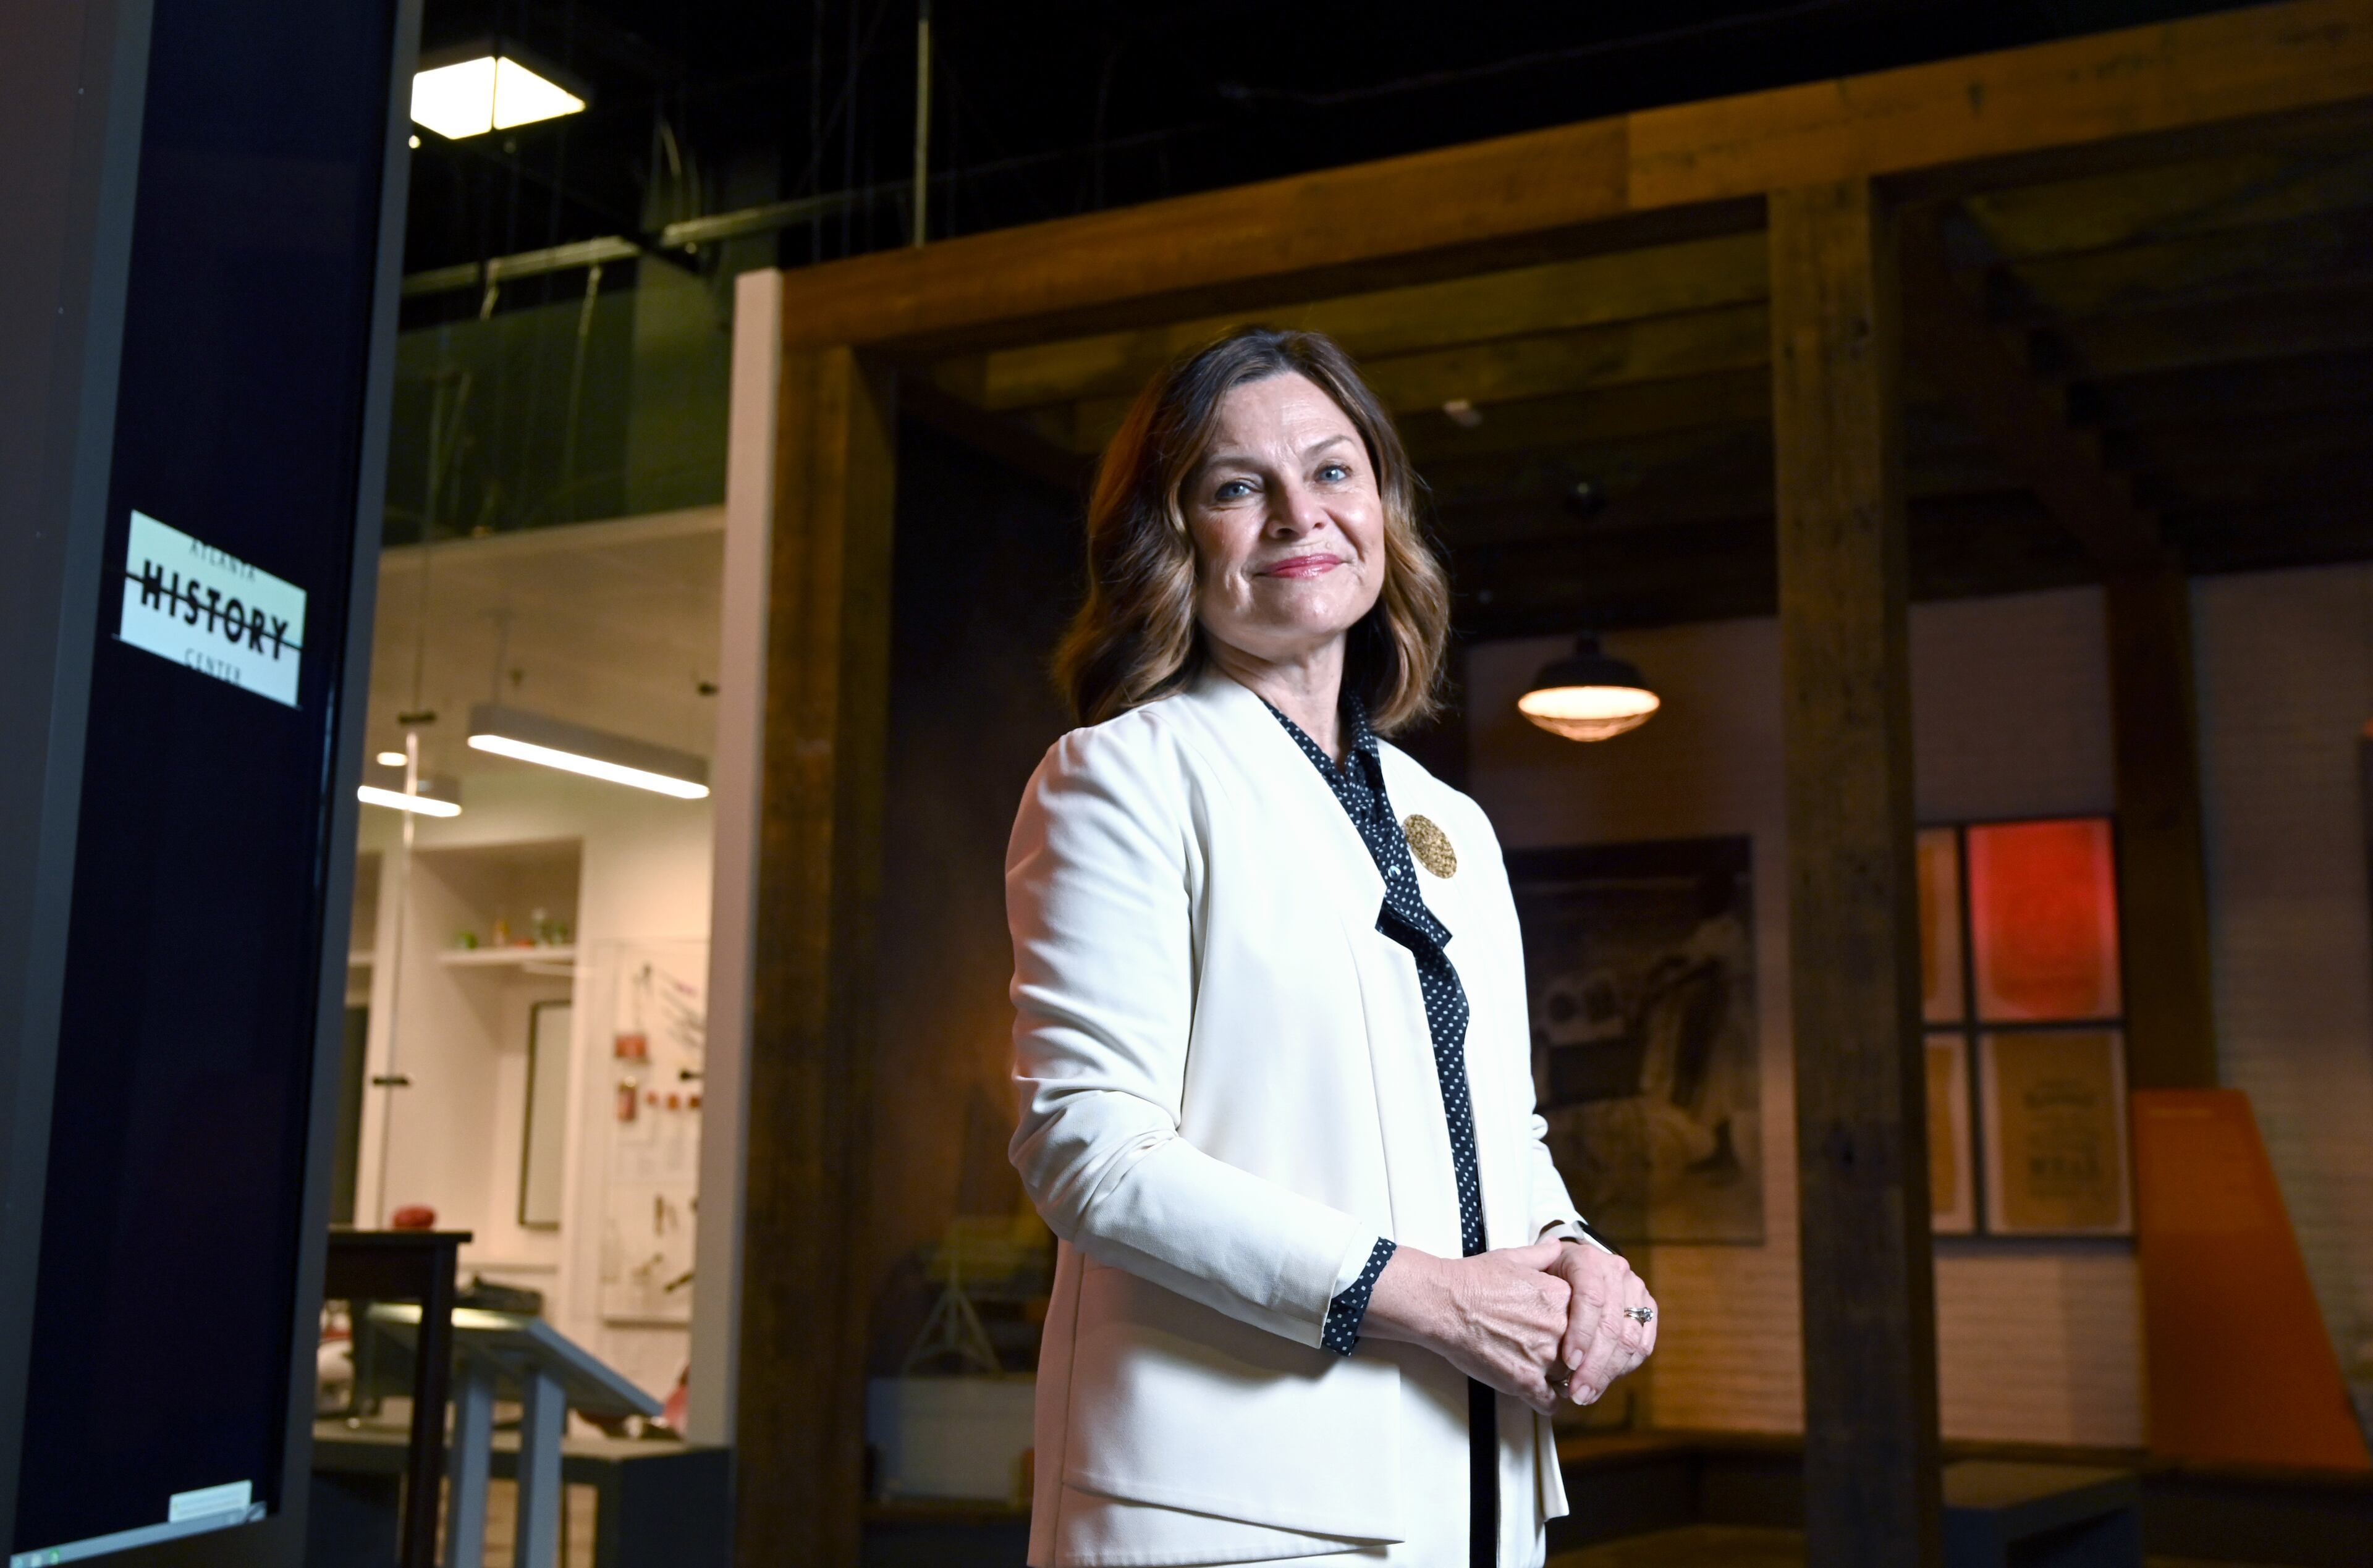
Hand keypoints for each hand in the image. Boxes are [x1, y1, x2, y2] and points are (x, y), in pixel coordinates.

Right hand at [1359, 1239, 1573, 1413]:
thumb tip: (1556, 1247)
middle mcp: (1558, 1327)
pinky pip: (1551, 1402)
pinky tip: (1540, 1394)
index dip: (1579, 1327)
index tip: (1570, 1333)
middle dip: (1571, 1354)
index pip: (1588, 1320)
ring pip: (1569, 1377)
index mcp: (1560, 1296)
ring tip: (1546, 1373)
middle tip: (1557, 1354)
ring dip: (1559, 1378)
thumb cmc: (1471, 1280)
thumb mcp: (1512, 1257)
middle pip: (1581, 1350)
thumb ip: (1542, 1255)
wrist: (1442, 1303)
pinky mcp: (1524, 1381)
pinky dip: (1547, 1401)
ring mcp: (1543, 1356)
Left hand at [1543, 1238, 1656, 1406]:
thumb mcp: (1529, 1266)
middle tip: (1577, 1392)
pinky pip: (1643, 1344)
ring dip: (1609, 1373)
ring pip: (1630, 1338)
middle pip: (1612, 1325)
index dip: (1582, 1333)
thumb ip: (1531, 1262)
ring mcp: (1634, 1290)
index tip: (1569, 1362)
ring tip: (1586, 1394)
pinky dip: (1624, 1367)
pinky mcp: (1646, 1309)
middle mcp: (1616, 1271)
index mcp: (1587, 1259)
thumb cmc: (1542, 1273)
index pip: (1591, 1298)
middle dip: (1595, 1365)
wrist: (1570, 1265)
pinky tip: (1603, 1382)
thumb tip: (1547, 1253)